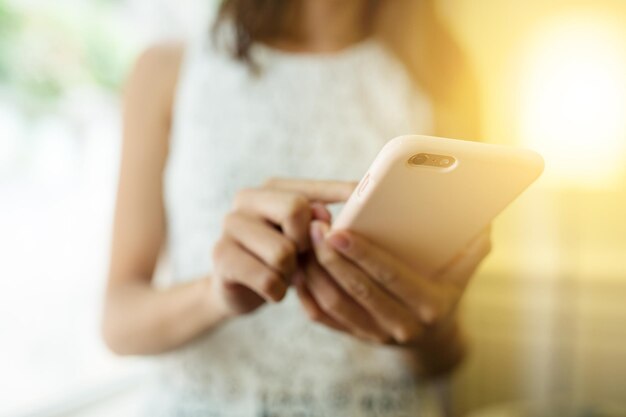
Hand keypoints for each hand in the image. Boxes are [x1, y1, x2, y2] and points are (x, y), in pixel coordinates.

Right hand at [211, 178, 355, 317]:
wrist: (237, 289)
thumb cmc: (280, 258)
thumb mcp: (304, 237)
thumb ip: (321, 221)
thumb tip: (353, 204)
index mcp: (273, 188)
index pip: (313, 188)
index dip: (340, 192)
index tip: (364, 194)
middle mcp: (248, 198)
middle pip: (295, 209)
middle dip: (307, 241)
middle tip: (303, 256)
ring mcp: (231, 225)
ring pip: (282, 250)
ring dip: (292, 272)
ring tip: (287, 274)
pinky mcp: (221, 255)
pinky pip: (267, 277)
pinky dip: (277, 291)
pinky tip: (274, 291)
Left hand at [295, 220, 490, 344]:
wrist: (433, 337)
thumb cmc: (445, 290)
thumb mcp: (464, 271)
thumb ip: (472, 247)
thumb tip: (482, 220)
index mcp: (430, 304)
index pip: (390, 277)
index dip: (363, 254)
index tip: (337, 230)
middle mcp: (402, 325)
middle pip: (356, 290)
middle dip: (330, 258)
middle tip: (314, 228)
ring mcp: (375, 334)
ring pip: (334, 304)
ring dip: (313, 272)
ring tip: (302, 241)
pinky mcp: (354, 336)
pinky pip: (322, 317)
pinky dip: (306, 292)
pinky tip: (299, 265)